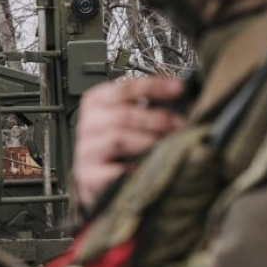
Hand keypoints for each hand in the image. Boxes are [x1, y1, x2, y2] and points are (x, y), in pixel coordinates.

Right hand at [74, 75, 186, 206]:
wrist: (98, 179)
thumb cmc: (116, 146)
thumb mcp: (126, 120)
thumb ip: (144, 107)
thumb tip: (178, 97)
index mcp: (97, 102)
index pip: (124, 88)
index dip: (153, 87)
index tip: (178, 88)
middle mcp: (89, 123)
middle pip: (123, 114)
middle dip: (157, 119)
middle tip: (179, 124)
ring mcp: (87, 150)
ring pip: (118, 138)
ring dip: (149, 141)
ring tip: (168, 145)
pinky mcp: (89, 175)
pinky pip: (113, 170)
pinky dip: (133, 169)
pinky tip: (147, 168)